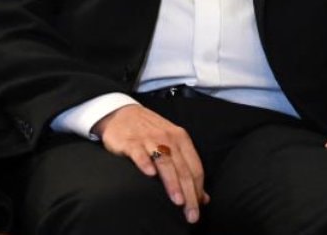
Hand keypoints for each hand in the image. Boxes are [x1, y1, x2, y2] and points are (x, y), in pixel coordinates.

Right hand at [92, 104, 208, 222]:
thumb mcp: (172, 145)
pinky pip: (139, 153)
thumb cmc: (150, 132)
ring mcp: (149, 139)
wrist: (123, 113)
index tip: (199, 208)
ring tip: (178, 200)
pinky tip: (149, 174)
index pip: (195, 168)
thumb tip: (203, 197)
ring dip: (172, 182)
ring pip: (165, 162)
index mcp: (181, 139)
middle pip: (183, 169)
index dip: (198, 189)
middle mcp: (168, 138)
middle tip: (191, 214)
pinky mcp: (131, 142)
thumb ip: (187, 169)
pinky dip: (145, 163)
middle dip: (189, 193)